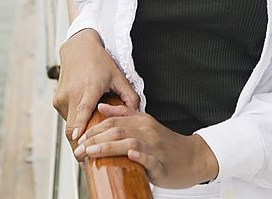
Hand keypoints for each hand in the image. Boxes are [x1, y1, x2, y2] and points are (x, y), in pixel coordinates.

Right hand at [53, 28, 139, 154]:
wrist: (78, 49)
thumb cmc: (100, 62)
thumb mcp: (118, 75)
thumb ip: (129, 95)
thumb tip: (137, 113)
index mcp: (88, 88)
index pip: (82, 112)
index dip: (81, 129)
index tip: (80, 143)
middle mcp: (72, 94)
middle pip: (73, 127)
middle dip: (81, 143)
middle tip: (91, 158)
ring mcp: (62, 98)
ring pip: (70, 124)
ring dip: (81, 132)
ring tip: (94, 139)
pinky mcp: (57, 101)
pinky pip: (68, 118)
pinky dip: (77, 123)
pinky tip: (87, 123)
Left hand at [73, 103, 218, 187]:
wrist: (192, 157)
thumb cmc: (166, 144)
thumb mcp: (146, 124)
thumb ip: (124, 114)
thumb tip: (102, 107)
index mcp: (143, 121)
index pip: (114, 120)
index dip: (95, 128)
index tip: (81, 138)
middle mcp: (148, 131)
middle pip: (118, 130)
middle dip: (95, 139)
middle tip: (79, 149)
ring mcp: (155, 147)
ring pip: (130, 142)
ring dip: (108, 147)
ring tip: (91, 153)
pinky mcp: (162, 164)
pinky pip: (150, 158)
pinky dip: (139, 155)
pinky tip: (130, 155)